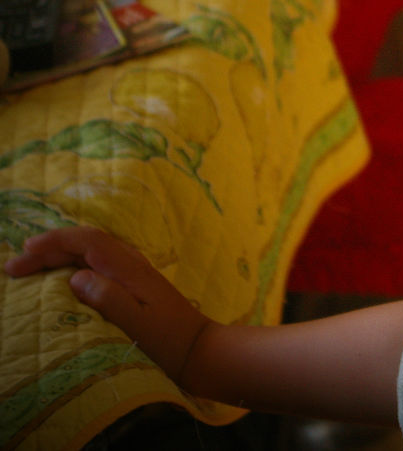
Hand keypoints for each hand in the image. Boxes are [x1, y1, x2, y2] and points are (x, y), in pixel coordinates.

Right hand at [4, 227, 211, 387]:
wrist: (197, 348)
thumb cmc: (168, 339)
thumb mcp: (137, 322)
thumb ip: (108, 297)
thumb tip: (75, 277)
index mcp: (130, 268)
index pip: (89, 241)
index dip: (56, 241)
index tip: (25, 250)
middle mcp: (131, 265)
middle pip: (85, 245)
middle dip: (47, 250)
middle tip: (13, 267)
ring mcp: (132, 274)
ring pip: (89, 254)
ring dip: (57, 257)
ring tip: (27, 269)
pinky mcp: (131, 286)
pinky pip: (96, 267)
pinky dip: (71, 267)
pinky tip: (58, 278)